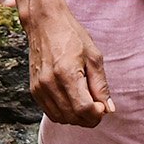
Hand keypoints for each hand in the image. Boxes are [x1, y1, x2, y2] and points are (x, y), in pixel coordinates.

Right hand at [23, 4, 113, 126]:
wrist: (44, 24)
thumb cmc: (72, 36)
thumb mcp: (93, 57)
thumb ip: (100, 85)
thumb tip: (109, 109)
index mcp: (66, 73)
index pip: (83, 108)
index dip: (97, 114)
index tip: (103, 108)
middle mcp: (49, 83)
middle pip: (72, 116)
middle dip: (89, 119)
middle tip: (98, 108)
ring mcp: (39, 88)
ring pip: (61, 118)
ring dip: (77, 118)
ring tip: (87, 105)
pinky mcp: (34, 90)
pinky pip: (51, 112)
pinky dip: (64, 114)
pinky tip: (73, 103)